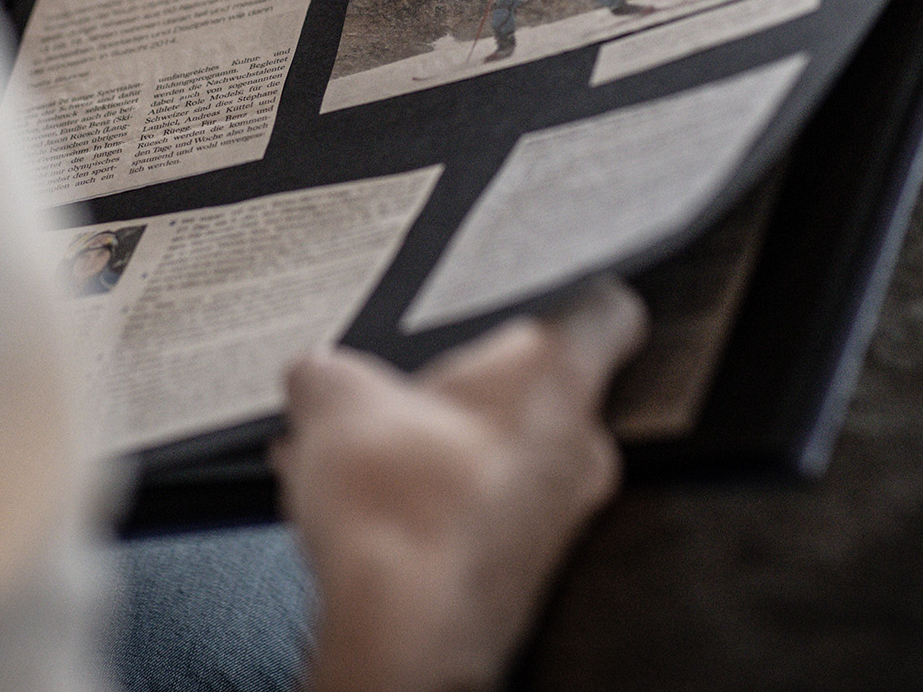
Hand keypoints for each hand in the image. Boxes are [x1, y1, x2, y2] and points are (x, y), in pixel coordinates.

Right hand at [273, 277, 646, 691]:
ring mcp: (554, 518)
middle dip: (459, 386)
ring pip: (497, 457)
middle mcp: (576, 448)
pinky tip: (356, 507)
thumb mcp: (334, 398)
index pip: (606, 309)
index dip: (571, 289)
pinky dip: (425, 505)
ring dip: (433, 448)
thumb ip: (327, 369)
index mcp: (557, 377)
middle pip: (532, 389)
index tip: (545, 287)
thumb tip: (316, 374)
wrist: (401, 636)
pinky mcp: (518, 571)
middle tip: (397, 384)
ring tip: (353, 452)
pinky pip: (475, 515)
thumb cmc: (399, 511)